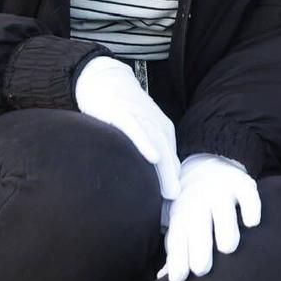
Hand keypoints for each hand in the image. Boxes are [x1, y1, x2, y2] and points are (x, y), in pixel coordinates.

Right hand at [75, 56, 179, 199]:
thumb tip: (149, 179)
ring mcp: (139, 117)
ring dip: (165, 168)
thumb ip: (145, 150)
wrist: (104, 77)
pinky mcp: (122, 111)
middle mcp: (155, 124)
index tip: (176, 204)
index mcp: (162, 130)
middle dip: (173, 179)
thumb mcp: (139, 129)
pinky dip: (145, 142)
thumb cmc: (122, 108)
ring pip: (156, 144)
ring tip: (170, 190)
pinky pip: (135, 128)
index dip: (174, 181)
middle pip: (168, 155)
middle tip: (176, 201)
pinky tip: (153, 157)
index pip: (172, 160)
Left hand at [159, 154, 260, 280]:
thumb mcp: (181, 224)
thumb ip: (177, 251)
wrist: (208, 165)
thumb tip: (165, 278)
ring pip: (223, 212)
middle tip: (201, 269)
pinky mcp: (242, 184)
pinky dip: (250, 209)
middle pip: (198, 226)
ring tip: (227, 248)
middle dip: (198, 248)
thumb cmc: (194, 208)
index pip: (178, 238)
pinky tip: (251, 223)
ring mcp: (221, 192)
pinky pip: (248, 196)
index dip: (177, 259)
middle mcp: (199, 202)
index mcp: (182, 215)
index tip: (178, 279)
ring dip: (225, 230)